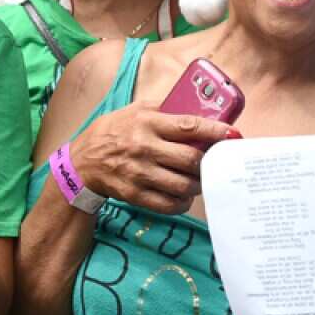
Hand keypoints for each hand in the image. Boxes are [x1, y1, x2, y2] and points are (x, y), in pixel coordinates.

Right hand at [69, 101, 238, 214]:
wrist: (82, 162)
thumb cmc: (114, 131)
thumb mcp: (136, 110)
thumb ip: (165, 110)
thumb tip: (199, 111)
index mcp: (147, 123)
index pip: (189, 127)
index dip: (215, 131)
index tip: (232, 134)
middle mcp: (145, 148)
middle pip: (191, 160)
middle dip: (209, 162)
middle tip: (216, 161)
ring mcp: (139, 174)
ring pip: (183, 185)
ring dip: (198, 183)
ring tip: (199, 178)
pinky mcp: (135, 194)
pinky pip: (168, 204)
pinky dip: (182, 202)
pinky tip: (184, 195)